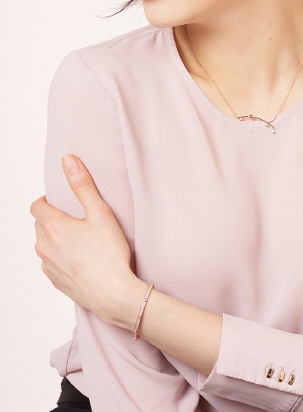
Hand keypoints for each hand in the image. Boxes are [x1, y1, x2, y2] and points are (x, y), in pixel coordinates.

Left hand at [30, 154, 134, 321]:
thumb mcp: (100, 212)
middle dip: (53, 218)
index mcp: (53, 226)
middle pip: (40, 225)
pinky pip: (52, 263)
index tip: (61, 200)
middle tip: (76, 217)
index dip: (47, 200)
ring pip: (45, 245)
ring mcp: (48, 267)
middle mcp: (44, 247)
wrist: (113, 294)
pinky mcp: (56, 282)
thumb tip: (68, 160)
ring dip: (56, 239)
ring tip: (81, 239)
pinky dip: (61, 257)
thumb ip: (82, 185)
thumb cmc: (109, 253)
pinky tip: (82, 258)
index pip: (36, 206)